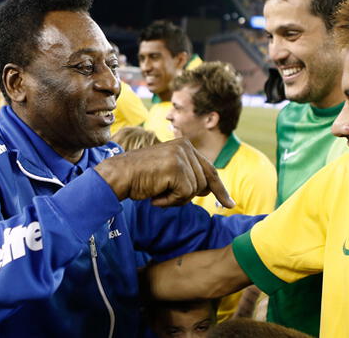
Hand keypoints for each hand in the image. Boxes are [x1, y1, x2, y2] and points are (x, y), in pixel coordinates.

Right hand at [95, 138, 234, 207]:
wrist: (118, 176)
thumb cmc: (141, 178)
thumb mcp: (168, 172)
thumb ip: (188, 175)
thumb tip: (209, 189)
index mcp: (185, 145)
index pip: (210, 169)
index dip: (220, 189)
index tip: (230, 204)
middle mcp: (186, 146)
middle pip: (204, 183)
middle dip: (187, 195)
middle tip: (165, 195)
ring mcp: (181, 155)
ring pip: (195, 190)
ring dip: (176, 198)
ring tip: (158, 191)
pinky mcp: (176, 167)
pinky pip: (184, 194)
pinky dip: (170, 201)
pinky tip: (155, 195)